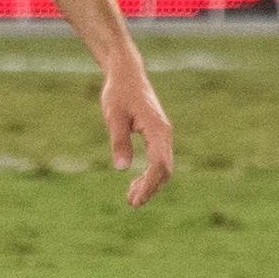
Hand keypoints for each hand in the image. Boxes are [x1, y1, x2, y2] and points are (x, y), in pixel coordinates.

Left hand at [103, 61, 173, 206]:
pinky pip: (158, 158)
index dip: (149, 184)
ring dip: (149, 183)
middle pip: (164, 168)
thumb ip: (118, 141)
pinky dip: (149, 173)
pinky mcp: (157, 134)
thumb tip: (121, 167)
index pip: (159, 164)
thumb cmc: (119, 93)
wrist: (126, 74)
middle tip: (131, 203)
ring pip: (162, 165)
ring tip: (131, 198)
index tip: (136, 199)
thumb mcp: (113, 116)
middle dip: (149, 188)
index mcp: (158, 129)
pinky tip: (134, 182)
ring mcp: (162, 134)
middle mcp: (165, 133)